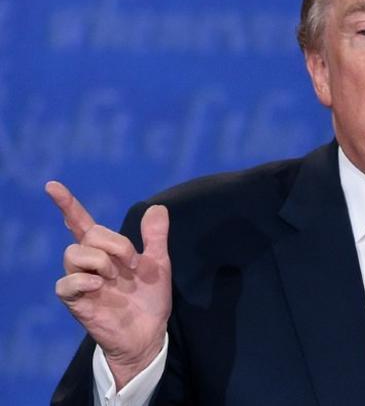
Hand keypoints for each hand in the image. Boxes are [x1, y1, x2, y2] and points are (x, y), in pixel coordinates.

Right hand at [46, 181, 171, 388]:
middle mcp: (89, 264)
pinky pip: (65, 285)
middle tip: (132, 264)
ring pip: (73, 254)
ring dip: (100, 260)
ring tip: (116, 277)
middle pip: (87, 236)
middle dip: (115, 244)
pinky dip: (83, 280)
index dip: (67, 204)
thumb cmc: (149, 298)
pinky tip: (100, 286)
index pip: (81, 223)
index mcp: (106, 251)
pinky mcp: (77, 303)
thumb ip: (156, 237)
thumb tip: (158, 208)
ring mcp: (81, 283)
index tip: (52, 186)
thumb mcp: (159, 264)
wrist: (150, 332)